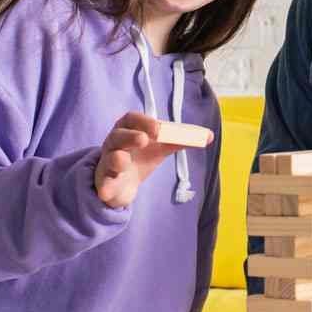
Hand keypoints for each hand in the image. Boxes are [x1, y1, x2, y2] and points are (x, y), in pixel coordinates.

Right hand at [94, 112, 212, 208]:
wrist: (123, 182)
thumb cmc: (142, 155)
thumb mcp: (160, 146)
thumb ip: (181, 140)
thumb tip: (209, 136)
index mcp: (129, 129)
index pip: (132, 119)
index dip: (144, 121)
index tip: (159, 129)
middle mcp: (115, 143)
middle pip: (118, 135)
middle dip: (130, 136)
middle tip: (144, 140)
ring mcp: (108, 162)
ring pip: (109, 158)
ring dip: (116, 159)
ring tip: (124, 161)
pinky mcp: (105, 182)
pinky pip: (103, 183)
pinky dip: (104, 188)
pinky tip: (106, 193)